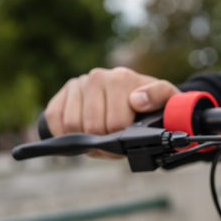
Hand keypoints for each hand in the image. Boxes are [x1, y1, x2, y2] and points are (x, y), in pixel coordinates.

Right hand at [44, 67, 180, 158]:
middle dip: (103, 142)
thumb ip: (159, 96)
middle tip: (113, 144)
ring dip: (85, 140)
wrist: (138, 96)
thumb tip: (137, 100)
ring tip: (100, 138)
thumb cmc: (152, 103)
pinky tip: (79, 135)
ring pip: (72, 125)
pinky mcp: (64, 92)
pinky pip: (54, 117)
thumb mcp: (167, 99)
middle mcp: (97, 76)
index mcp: (121, 78)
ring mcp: (79, 83)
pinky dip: (63, 133)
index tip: (126, 142)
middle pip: (92, 127)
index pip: (114, 124)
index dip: (120, 141)